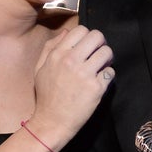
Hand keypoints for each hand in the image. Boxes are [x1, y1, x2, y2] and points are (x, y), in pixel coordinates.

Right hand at [29, 24, 113, 147]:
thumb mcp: (40, 68)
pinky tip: (101, 81)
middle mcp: (71, 61)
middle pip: (97, 37)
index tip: (88, 46)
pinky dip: (108, 76)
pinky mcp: (96, 87)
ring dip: (107, 59)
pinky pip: (111, 72)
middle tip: (99, 54)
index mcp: (58, 54)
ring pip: (107, 52)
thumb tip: (66, 32)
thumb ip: (51, 47)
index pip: (81, 30)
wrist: (52, 121)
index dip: (88, 36)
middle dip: (101, 44)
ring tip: (102, 67)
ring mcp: (85, 74)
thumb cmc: (46, 96)